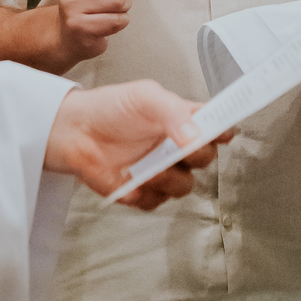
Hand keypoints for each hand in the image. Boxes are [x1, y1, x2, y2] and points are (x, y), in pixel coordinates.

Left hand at [45, 79, 231, 209]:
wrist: (75, 131)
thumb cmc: (111, 108)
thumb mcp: (145, 97)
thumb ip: (174, 112)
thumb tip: (197, 136)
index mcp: (183, 119)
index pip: (217, 125)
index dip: (225, 130)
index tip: (225, 133)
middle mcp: (177, 146)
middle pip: (206, 159)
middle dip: (195, 156)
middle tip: (178, 148)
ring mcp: (161, 171)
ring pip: (184, 186)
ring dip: (169, 179)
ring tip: (148, 169)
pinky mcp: (143, 192)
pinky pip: (156, 202)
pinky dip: (144, 194)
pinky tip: (129, 180)